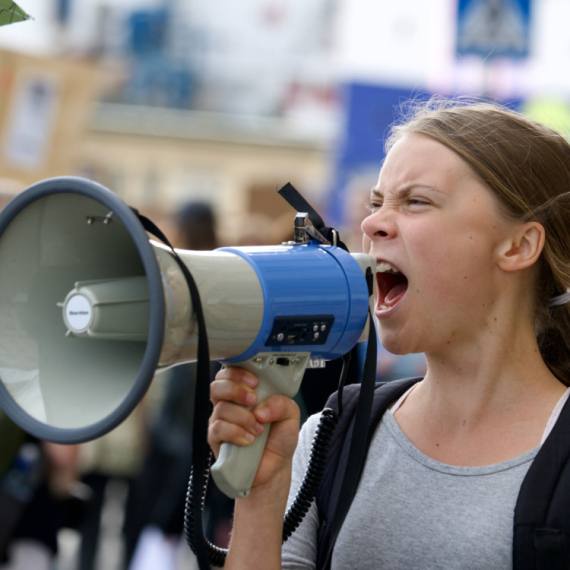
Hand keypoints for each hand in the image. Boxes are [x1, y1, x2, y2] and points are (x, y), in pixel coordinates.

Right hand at [208, 366, 299, 490]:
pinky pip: (218, 429)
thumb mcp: (290, 416)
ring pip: (220, 408)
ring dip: (242, 417)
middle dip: (236, 390)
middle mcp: (229, 404)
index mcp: (245, 393)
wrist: (275, 467)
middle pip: (217, 386)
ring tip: (258, 429)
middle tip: (253, 400)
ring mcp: (221, 421)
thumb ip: (282, 404)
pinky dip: (236, 432)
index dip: (238, 373)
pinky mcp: (216, 439)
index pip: (230, 373)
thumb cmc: (279, 438)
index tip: (255, 382)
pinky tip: (249, 440)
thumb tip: (261, 408)